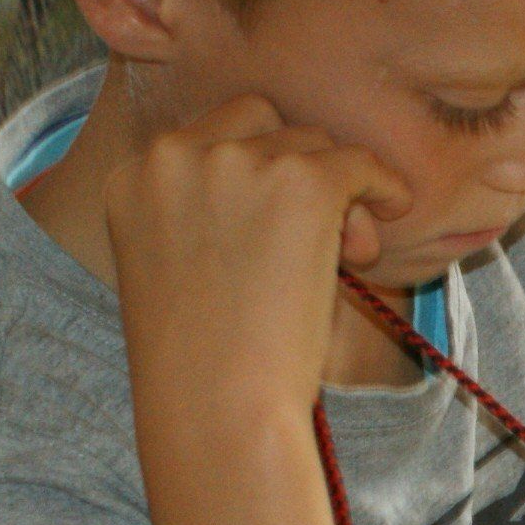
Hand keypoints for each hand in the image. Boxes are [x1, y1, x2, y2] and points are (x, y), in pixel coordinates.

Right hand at [102, 92, 410, 418]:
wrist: (218, 404)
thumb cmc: (201, 359)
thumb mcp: (175, 265)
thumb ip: (205, 207)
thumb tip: (291, 174)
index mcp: (131, 176)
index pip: (205, 136)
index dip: (251, 172)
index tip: (272, 219)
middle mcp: (174, 155)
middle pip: (259, 121)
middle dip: (292, 165)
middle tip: (315, 232)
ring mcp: (237, 161)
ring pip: (312, 144)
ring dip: (335, 191)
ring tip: (345, 257)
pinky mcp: (302, 180)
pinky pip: (360, 162)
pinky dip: (382, 187)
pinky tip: (392, 212)